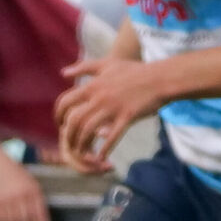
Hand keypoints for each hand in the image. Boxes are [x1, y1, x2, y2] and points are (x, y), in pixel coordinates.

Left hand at [55, 56, 168, 172]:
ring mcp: (113, 108)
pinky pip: (113, 136)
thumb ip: (84, 67)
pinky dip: (105, 148)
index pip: (65, 102)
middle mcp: (99, 98)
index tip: (61, 124)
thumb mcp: (107, 64)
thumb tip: (63, 73)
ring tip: (82, 152)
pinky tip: (101, 156)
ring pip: (88, 130)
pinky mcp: (128, 117)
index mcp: (92, 86)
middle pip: (74, 120)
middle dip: (69, 135)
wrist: (161, 78)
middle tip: (69, 143)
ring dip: (83, 144)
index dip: (59, 115)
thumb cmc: (136, 71)